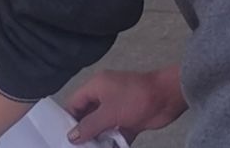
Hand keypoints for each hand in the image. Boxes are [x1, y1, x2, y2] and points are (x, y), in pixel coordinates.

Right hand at [66, 66, 186, 142]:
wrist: (168, 97)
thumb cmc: (136, 98)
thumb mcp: (108, 113)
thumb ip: (89, 126)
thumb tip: (72, 136)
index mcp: (97, 87)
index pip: (74, 103)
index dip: (67, 119)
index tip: (61, 137)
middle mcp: (105, 96)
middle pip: (87, 117)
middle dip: (82, 133)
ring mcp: (118, 108)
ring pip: (101, 127)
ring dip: (97, 140)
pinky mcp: (129, 120)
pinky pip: (116, 134)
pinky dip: (112, 143)